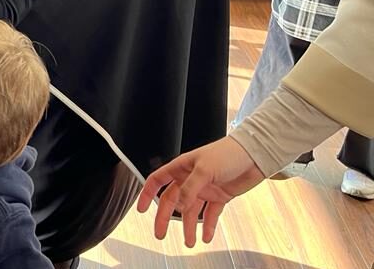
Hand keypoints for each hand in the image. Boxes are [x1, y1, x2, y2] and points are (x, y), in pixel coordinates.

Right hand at [137, 137, 264, 246]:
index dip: (147, 194)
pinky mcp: (220, 196)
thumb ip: (190, 188)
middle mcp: (191, 179)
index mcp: (181, 167)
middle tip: (161, 234)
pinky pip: (211, 214)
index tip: (141, 210)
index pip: (157, 181)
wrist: (255, 156)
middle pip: (172, 201)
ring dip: (189, 227)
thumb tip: (179, 206)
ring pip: (191, 211)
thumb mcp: (205, 169)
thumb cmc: (228, 153)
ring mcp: (205, 188)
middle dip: (166, 218)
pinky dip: (208, 226)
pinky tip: (206, 237)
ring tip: (189, 242)